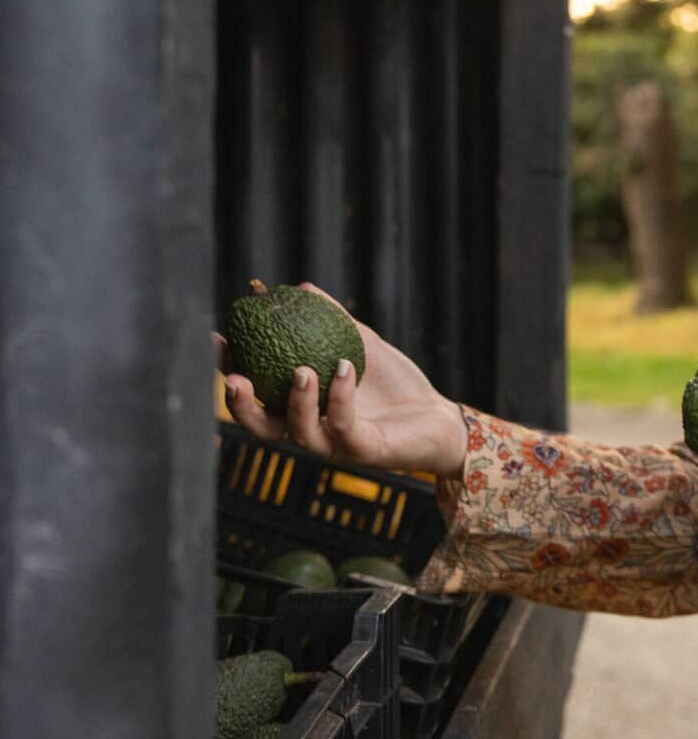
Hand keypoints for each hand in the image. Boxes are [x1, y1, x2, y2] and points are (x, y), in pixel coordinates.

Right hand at [213, 282, 468, 477]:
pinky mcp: (363, 451)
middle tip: (235, 377)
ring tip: (301, 369)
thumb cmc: (394, 385)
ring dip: (295, 402)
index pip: (256, 393)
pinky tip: (344, 367)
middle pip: (262, 426)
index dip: (231, 370)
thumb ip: (333, 320)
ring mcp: (334, 444)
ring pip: (299, 432)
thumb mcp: (361, 344)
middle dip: (242, 406)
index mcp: (301, 408)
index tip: (219, 338)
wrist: (437, 417)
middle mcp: (310, 430)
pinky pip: (344, 425)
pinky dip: (340, 396)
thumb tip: (302, 286)